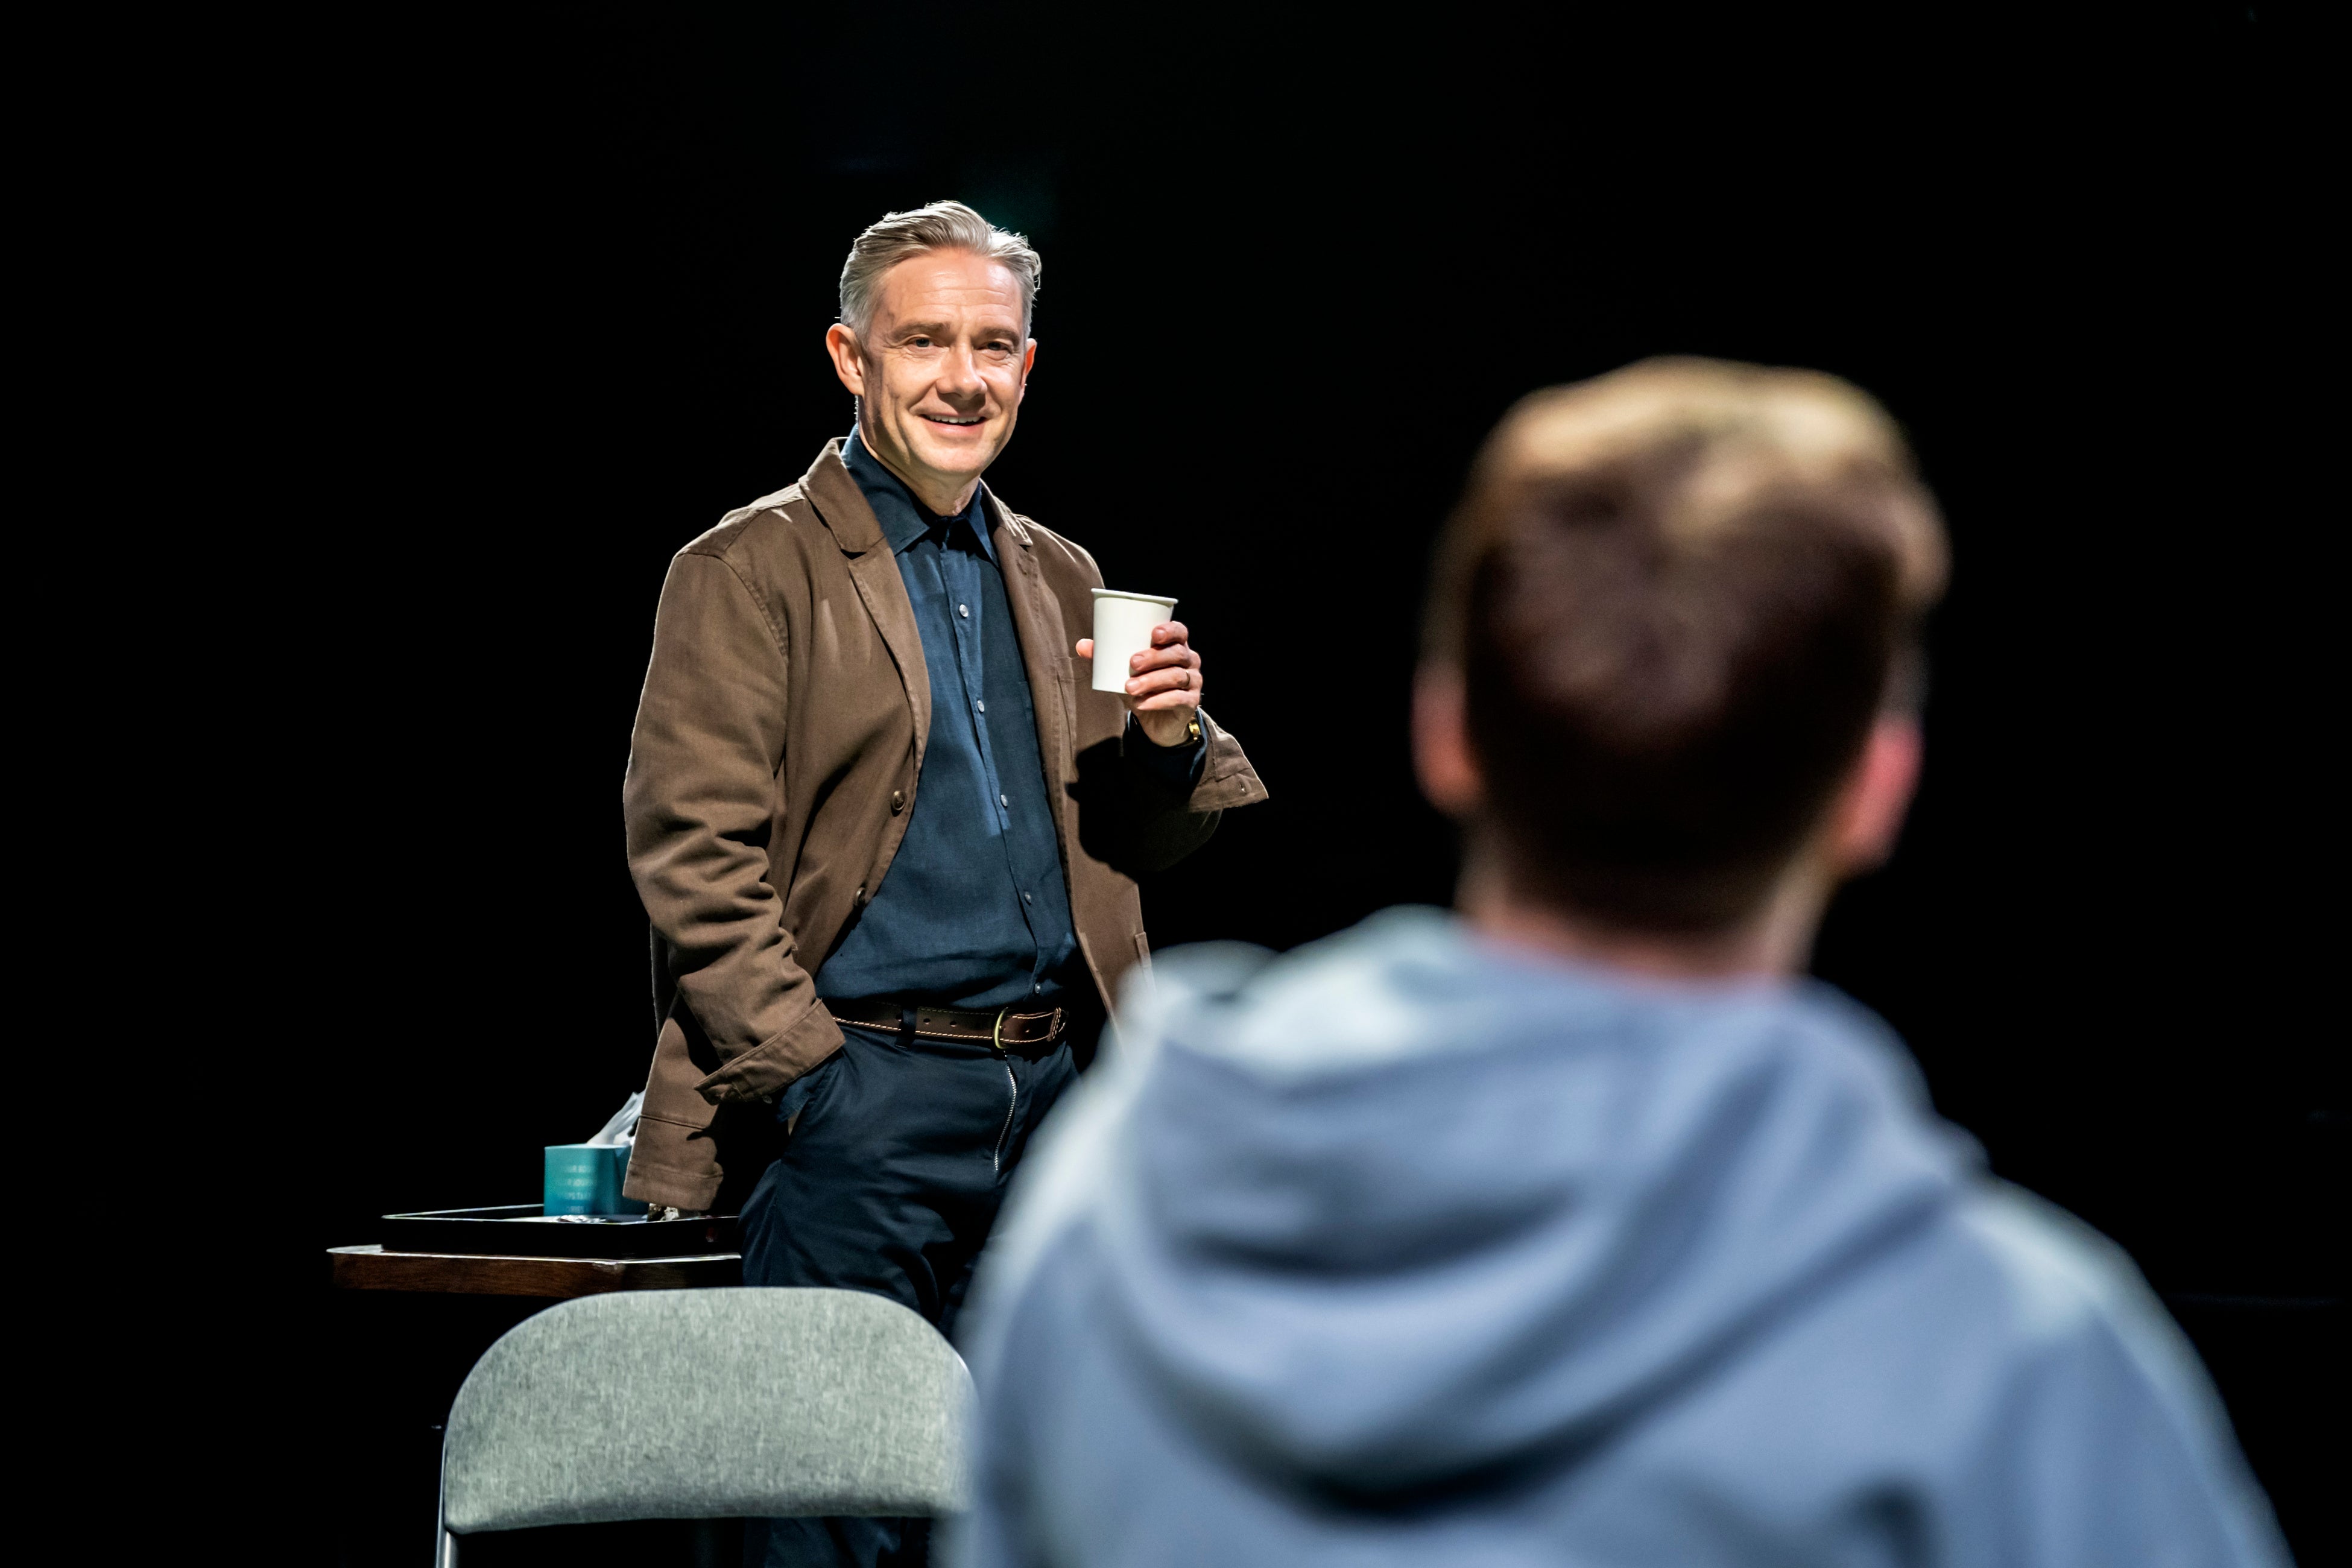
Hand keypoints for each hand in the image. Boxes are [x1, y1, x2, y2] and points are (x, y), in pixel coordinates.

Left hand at [1075, 621, 1201, 748]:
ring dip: (1151, 681)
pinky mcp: (1191, 703)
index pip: (1180, 632)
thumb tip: (1081, 645)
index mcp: (1175, 646)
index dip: (1170, 630)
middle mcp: (1189, 661)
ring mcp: (1193, 682)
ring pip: (1176, 676)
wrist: (1155, 721)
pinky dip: (1158, 701)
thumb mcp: (1123, 672)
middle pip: (1177, 653)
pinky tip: (1141, 704)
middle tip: (1132, 663)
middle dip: (1154, 657)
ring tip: (1129, 687)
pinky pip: (1178, 699)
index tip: (1154, 634)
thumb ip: (1106, 658)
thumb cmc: (1142, 688)